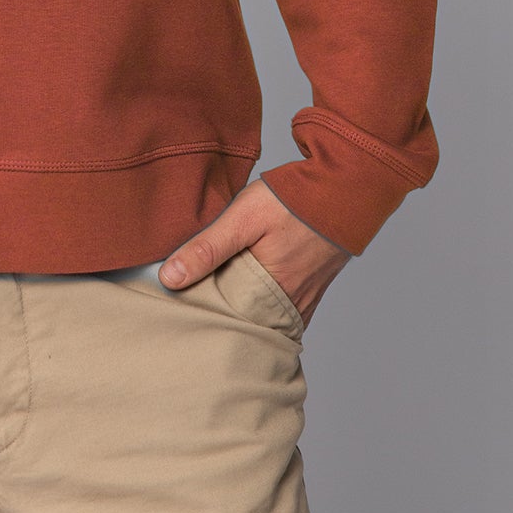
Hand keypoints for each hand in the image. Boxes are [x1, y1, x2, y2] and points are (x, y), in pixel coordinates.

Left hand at [157, 180, 350, 328]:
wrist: (344, 187)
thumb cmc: (294, 200)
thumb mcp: (243, 217)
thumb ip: (207, 247)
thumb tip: (169, 278)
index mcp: (268, 295)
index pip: (225, 323)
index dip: (201, 317)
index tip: (178, 312)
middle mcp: (288, 306)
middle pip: (244, 325)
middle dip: (220, 320)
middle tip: (190, 313)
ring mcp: (302, 300)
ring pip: (263, 318)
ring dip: (241, 313)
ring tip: (212, 305)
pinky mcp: (311, 290)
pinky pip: (281, 310)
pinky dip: (262, 307)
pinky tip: (245, 295)